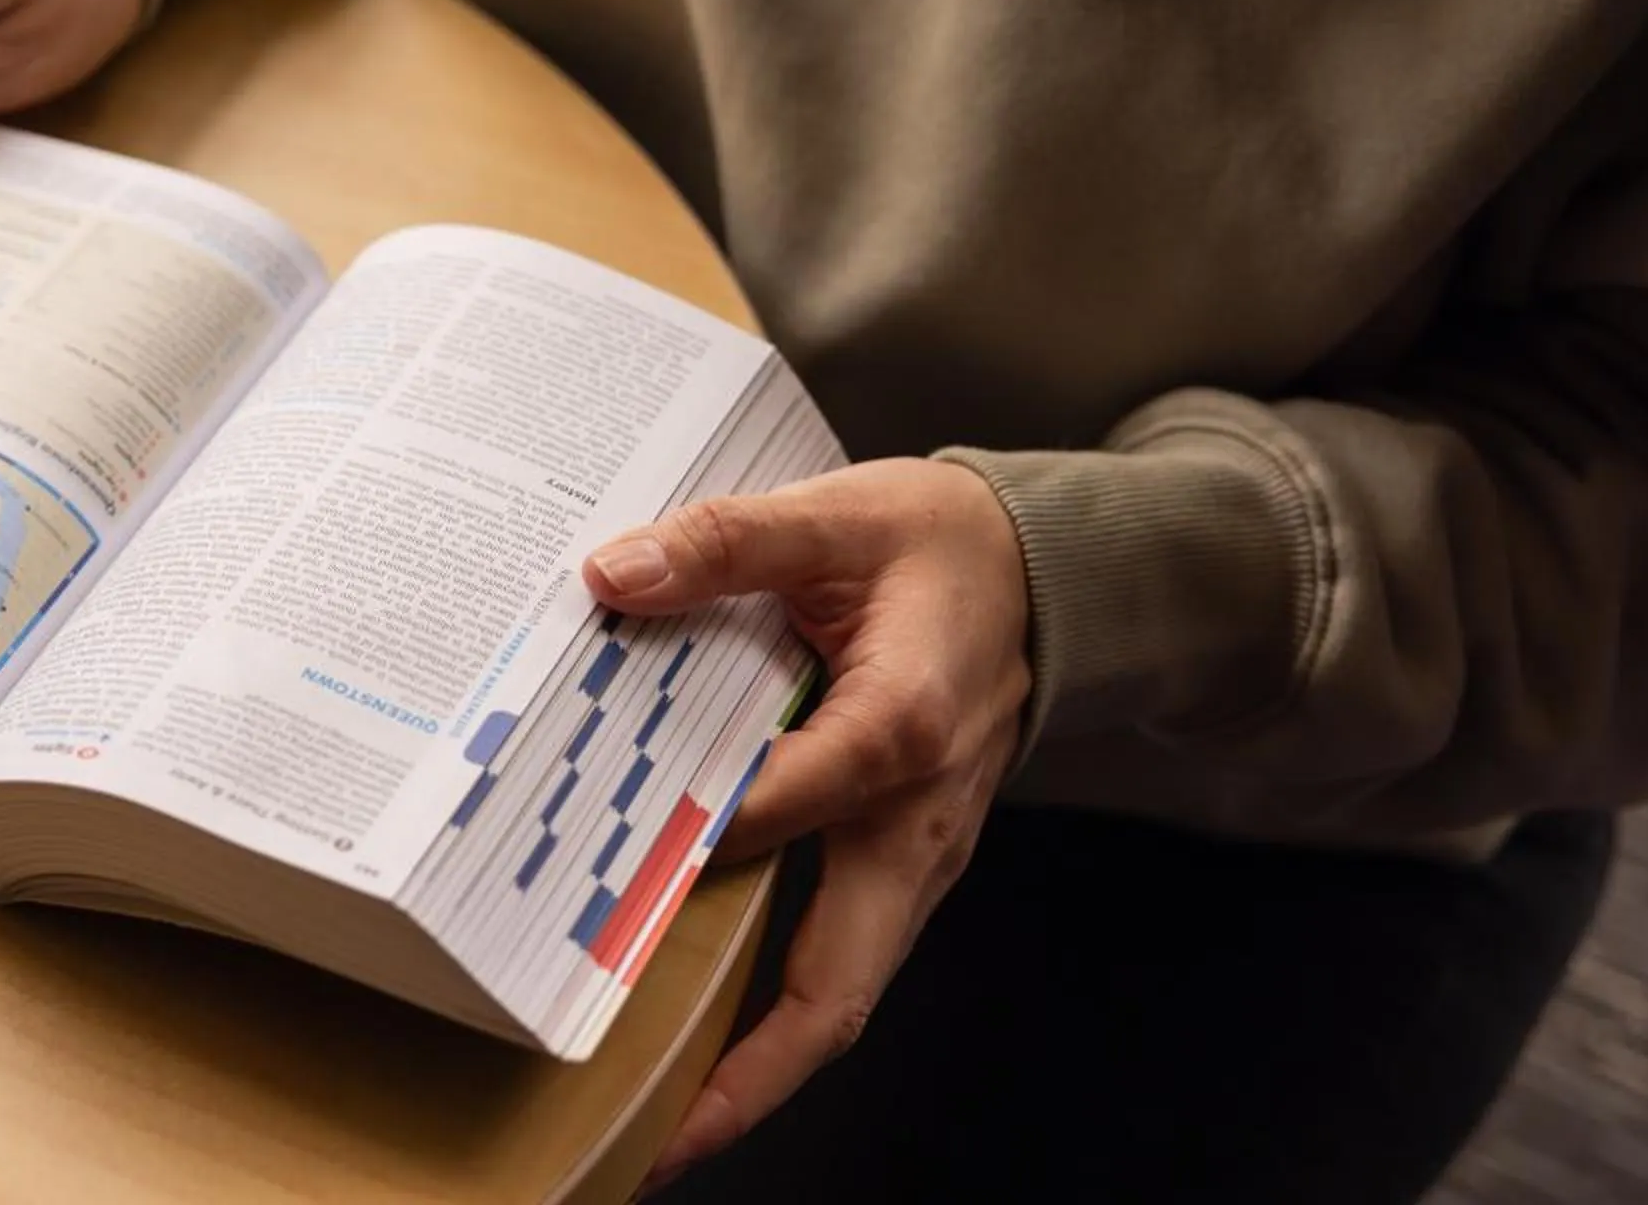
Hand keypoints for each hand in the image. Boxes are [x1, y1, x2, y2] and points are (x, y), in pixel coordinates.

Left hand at [581, 457, 1031, 1186]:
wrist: (1047, 571)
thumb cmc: (946, 546)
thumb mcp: (839, 513)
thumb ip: (725, 541)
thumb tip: (617, 574)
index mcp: (903, 727)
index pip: (784, 803)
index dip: (695, 835)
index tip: (600, 867)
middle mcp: (916, 820)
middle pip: (835, 988)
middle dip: (746, 1075)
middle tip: (651, 1135)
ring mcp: (915, 859)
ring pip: (840, 995)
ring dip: (754, 1067)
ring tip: (654, 1122)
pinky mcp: (903, 868)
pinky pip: (839, 962)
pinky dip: (771, 1015)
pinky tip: (694, 1030)